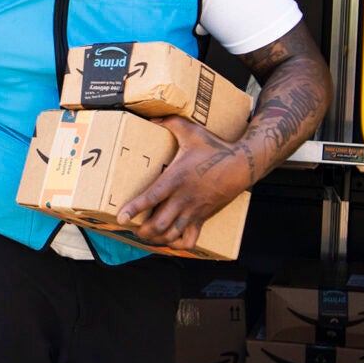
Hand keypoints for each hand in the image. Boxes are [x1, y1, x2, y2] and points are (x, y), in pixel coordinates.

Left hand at [117, 116, 250, 249]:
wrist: (242, 164)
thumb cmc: (216, 148)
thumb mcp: (191, 131)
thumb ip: (170, 123)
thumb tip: (152, 117)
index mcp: (176, 178)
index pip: (151, 197)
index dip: (134, 209)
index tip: (121, 218)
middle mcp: (183, 198)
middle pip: (159, 224)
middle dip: (143, 230)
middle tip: (132, 228)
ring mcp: (194, 211)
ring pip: (172, 234)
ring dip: (157, 239)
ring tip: (146, 237)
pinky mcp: (203, 218)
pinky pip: (190, 239)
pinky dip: (178, 245)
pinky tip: (170, 242)